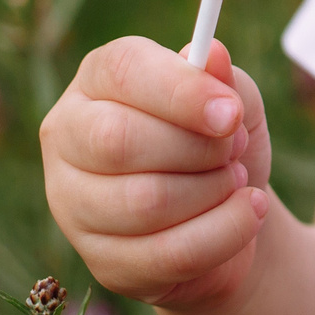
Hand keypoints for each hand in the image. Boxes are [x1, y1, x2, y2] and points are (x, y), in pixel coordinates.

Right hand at [41, 36, 278, 310]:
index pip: (122, 71)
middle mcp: (69, 137)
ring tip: (237, 180)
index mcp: (97, 81)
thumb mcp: (235, 101)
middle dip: (197, 148)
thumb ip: (224, 80)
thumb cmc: (220, 141)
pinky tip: (246, 214)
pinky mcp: (100, 260)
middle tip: (234, 148)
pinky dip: (224, 233)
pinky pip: (166, 254)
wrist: (230, 214)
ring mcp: (73, 204)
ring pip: (144, 202)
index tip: (231, 113)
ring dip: (214, 191)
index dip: (180, 91)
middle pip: (119, 140)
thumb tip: (214, 54)